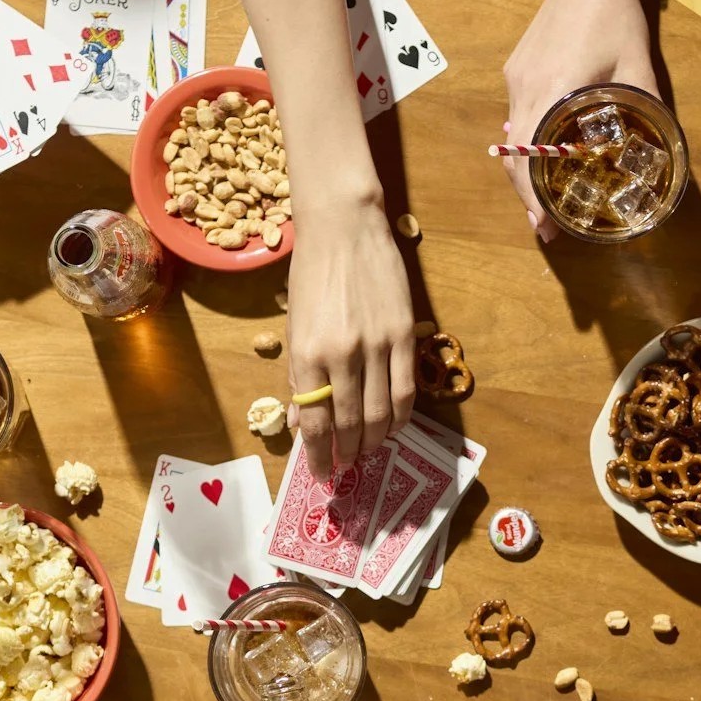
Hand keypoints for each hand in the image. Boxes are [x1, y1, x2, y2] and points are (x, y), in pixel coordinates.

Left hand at [286, 200, 415, 473]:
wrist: (344, 227)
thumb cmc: (312, 274)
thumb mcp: (294, 325)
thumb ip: (300, 374)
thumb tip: (301, 421)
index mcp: (306, 353)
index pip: (313, 422)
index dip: (318, 455)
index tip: (321, 473)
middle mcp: (340, 354)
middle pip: (347, 423)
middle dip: (347, 453)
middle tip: (348, 466)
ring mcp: (375, 345)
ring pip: (379, 413)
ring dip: (373, 440)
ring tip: (368, 450)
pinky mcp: (403, 334)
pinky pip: (405, 389)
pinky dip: (400, 416)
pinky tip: (392, 426)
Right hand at [501, 0, 655, 238]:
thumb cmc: (614, 17)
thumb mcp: (638, 68)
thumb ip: (645, 109)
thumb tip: (660, 149)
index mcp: (551, 94)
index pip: (528, 161)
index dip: (533, 199)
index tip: (545, 226)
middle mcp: (524, 90)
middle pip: (513, 157)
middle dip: (527, 196)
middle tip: (546, 225)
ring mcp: (516, 78)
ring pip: (512, 137)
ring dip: (525, 169)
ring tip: (543, 196)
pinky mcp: (517, 67)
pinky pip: (517, 114)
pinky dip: (527, 140)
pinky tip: (544, 150)